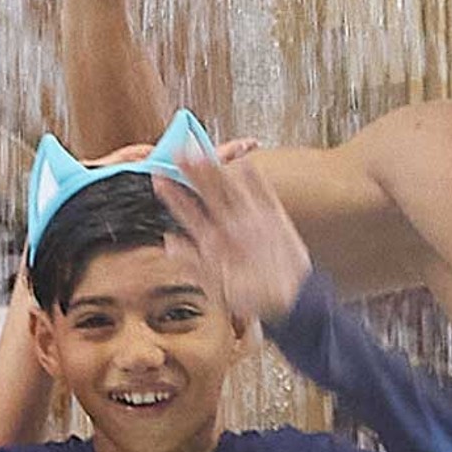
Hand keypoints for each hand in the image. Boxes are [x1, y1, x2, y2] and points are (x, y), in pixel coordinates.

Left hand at [151, 141, 309, 324]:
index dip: (174, 195)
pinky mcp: (274, 218)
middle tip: (178, 151)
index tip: (159, 177)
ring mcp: (251, 219)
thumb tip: (169, 243)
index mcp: (212, 241)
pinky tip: (247, 163)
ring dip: (219, 170)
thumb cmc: (254, 297)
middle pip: (207, 193)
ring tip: (205, 151)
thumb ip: (194, 262)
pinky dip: (256, 180)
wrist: (292, 300)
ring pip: (231, 188)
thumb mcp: (219, 286)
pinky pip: (263, 194)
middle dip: (192, 173)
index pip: (188, 212)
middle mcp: (229, 226)